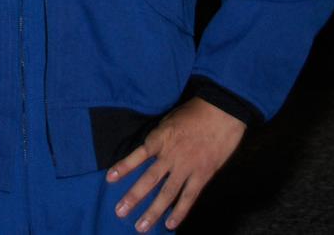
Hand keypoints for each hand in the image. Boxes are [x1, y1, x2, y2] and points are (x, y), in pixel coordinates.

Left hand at [107, 96, 245, 230]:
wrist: (223, 111)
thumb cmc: (196, 111)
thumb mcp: (171, 119)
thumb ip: (160, 137)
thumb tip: (150, 151)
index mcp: (161, 137)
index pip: (139, 154)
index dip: (125, 166)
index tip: (110, 178)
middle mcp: (171, 155)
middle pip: (149, 179)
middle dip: (134, 196)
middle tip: (120, 211)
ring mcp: (187, 166)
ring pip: (167, 193)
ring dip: (153, 211)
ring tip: (140, 227)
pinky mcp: (203, 174)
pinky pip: (189, 196)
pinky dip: (180, 212)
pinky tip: (170, 224)